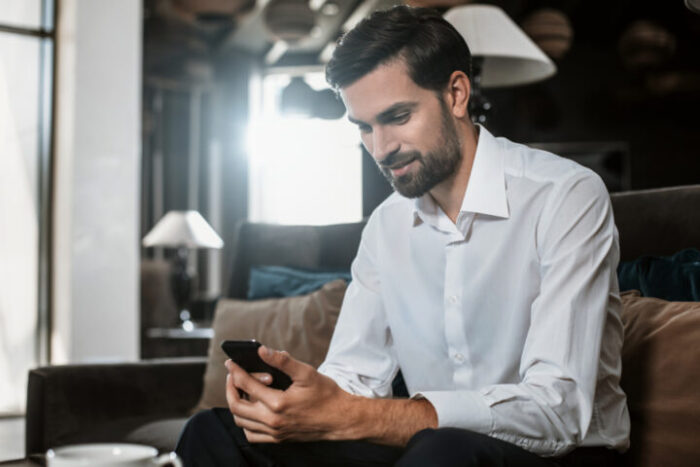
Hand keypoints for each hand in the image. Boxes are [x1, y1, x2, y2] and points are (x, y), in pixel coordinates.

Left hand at [225, 346, 354, 442]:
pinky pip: (251, 435)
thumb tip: (262, 350)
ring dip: (236, 405)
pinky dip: (245, 422)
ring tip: (240, 390)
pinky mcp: (278, 439)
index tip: (230, 362)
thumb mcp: (306, 373)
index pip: (246, 385)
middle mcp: (273, 421)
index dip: (236, 371)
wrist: (341, 419)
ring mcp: (275, 432)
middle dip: (230, 388)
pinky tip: (251, 409)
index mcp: (278, 403)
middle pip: (236, 406)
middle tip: (232, 375)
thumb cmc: (326, 394)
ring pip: (241, 422)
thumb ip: (282, 361)